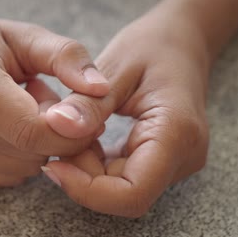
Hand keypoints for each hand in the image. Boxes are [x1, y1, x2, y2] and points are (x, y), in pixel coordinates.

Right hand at [0, 14, 108, 185]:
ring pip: (24, 166)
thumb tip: (101, 90)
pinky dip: (24, 155)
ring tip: (26, 110)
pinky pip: (10, 175)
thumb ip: (67, 57)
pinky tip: (12, 127)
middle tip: (53, 102)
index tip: (90, 117)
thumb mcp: (28, 36)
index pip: (29, 127)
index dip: (70, 130)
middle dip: (59, 134)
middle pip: (30, 150)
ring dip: (41, 144)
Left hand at [43, 13, 209, 216]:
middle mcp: (184, 155)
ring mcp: (177, 160)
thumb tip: (56, 127)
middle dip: (83, 176)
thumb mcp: (115, 67)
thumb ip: (88, 103)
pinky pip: (126, 177)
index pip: (132, 194)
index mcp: (175, 131)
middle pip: (125, 195)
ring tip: (75, 132)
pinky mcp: (165, 160)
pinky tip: (89, 138)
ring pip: (123, 190)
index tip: (53, 166)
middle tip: (60, 139)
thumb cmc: (152, 46)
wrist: (182, 42)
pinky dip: (99, 165)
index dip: (87, 191)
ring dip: (89, 171)